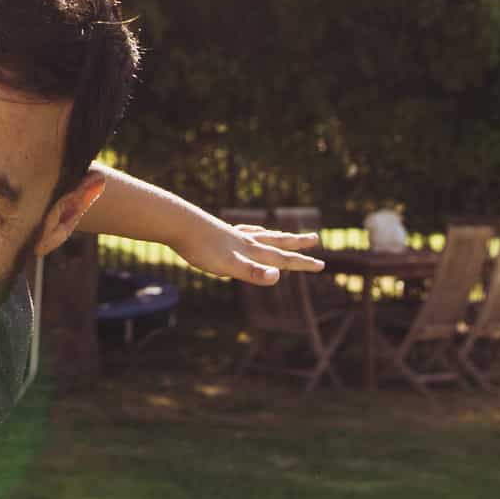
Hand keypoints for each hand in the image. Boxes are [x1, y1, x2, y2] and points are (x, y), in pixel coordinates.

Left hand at [184, 223, 323, 285]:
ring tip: (283, 236)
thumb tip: (278, 276)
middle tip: (315, 238)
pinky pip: (240, 232)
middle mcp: (245, 240)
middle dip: (296, 244)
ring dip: (275, 237)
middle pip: (276, 242)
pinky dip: (249, 232)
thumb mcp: (229, 265)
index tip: (321, 264)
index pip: (282, 259)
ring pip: (260, 235)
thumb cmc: (202, 247)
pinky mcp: (217, 232)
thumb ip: (253, 272)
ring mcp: (232, 235)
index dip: (302, 263)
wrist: (178, 222)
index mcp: (250, 251)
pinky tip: (245, 233)